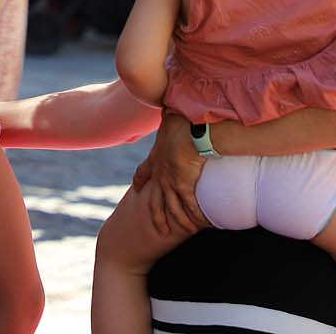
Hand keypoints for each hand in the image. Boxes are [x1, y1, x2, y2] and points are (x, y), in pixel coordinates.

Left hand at [131, 110, 207, 237]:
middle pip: (154, 200)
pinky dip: (193, 216)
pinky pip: (188, 207)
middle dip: (156, 215)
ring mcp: (171, 181)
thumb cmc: (182, 119)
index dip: (140, 182)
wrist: (188, 128)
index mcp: (155, 158)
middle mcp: (160, 173)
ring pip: (172, 208)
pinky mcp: (184, 186)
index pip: (143, 173)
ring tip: (184, 231)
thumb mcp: (170, 118)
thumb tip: (172, 105)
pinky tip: (199, 224)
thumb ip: (170, 116)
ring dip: (177, 220)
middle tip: (158, 229)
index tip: (136, 189)